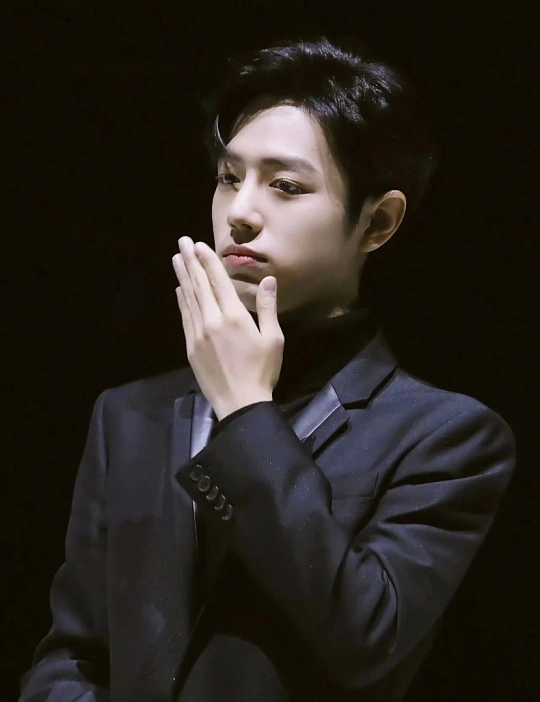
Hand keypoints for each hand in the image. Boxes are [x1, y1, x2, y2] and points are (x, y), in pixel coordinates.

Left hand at [172, 237, 283, 419]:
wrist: (240, 403)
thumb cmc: (262, 371)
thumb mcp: (273, 338)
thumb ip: (267, 307)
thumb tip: (269, 279)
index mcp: (233, 316)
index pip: (218, 281)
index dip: (208, 261)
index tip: (198, 244)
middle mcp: (212, 320)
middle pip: (199, 285)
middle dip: (190, 261)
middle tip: (182, 242)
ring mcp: (198, 333)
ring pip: (188, 298)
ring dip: (182, 277)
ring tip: (176, 258)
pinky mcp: (191, 346)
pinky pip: (184, 317)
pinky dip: (181, 300)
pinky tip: (179, 290)